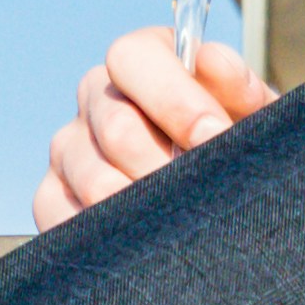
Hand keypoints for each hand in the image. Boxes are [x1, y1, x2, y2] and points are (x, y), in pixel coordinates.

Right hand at [33, 27, 280, 224]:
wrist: (224, 192)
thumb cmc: (237, 143)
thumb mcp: (252, 114)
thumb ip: (239, 87)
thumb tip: (211, 61)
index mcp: (141, 60)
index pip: (132, 58)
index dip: (176, 99)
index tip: (216, 137)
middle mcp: (96, 96)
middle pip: (116, 128)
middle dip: (168, 166)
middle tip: (205, 194)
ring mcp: (68, 147)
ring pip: (96, 182)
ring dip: (146, 209)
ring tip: (184, 225)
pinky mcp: (52, 196)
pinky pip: (66, 221)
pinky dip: (111, 239)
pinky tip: (147, 245)